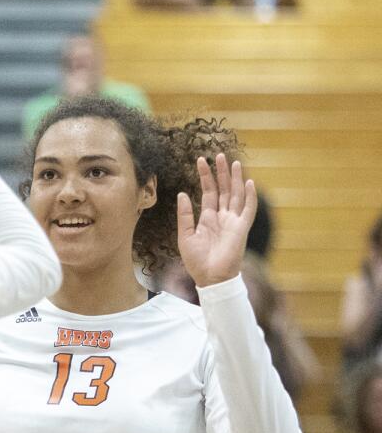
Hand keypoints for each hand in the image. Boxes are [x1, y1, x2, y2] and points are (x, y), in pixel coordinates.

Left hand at [177, 153, 256, 287]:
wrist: (210, 278)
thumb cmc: (196, 261)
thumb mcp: (185, 236)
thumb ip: (185, 215)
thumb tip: (182, 194)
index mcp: (208, 218)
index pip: (208, 192)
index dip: (205, 177)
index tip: (200, 160)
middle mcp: (222, 217)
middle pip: (223, 189)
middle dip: (221, 172)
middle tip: (219, 154)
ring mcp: (233, 221)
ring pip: (235, 195)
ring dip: (235, 179)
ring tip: (233, 162)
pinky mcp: (241, 229)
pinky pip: (248, 210)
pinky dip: (249, 196)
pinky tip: (248, 183)